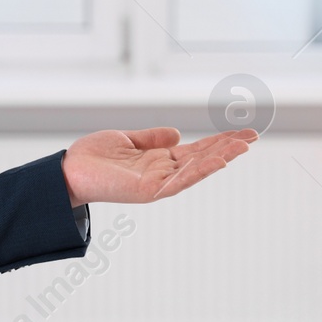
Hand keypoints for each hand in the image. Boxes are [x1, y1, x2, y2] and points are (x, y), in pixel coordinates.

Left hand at [61, 127, 257, 206]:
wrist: (68, 170)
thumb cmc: (93, 157)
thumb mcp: (126, 139)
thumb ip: (151, 138)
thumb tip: (177, 134)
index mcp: (160, 159)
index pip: (196, 149)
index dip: (219, 141)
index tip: (243, 132)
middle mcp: (163, 172)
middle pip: (202, 159)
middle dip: (227, 148)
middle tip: (252, 136)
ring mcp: (158, 182)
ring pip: (196, 170)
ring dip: (220, 159)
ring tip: (242, 148)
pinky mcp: (149, 190)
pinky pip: (179, 181)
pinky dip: (199, 171)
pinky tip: (217, 161)